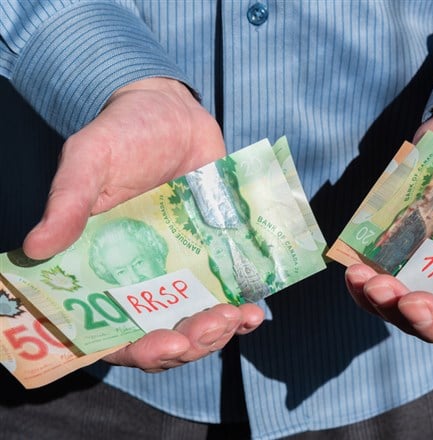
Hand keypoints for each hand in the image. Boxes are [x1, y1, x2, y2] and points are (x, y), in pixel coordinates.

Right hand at [21, 77, 263, 369]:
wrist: (171, 112)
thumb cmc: (121, 135)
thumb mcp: (89, 162)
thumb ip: (69, 204)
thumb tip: (35, 247)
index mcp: (105, 269)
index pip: (119, 330)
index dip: (143, 349)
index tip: (170, 344)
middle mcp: (146, 277)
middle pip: (169, 332)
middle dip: (194, 340)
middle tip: (215, 325)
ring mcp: (186, 268)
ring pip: (203, 320)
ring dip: (222, 329)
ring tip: (239, 316)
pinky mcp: (217, 253)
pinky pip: (233, 291)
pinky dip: (246, 307)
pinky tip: (256, 310)